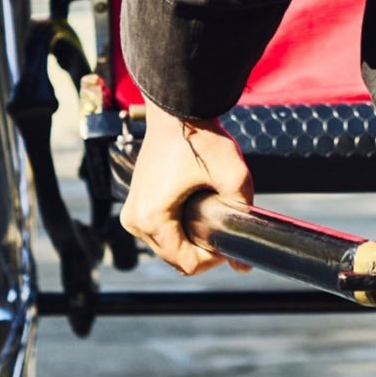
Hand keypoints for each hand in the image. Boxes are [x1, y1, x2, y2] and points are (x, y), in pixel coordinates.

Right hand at [120, 108, 254, 275]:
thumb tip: (244, 265)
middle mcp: (135, 221)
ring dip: (190, 240)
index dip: (214, 259)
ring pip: (167, 247)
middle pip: (175, 258)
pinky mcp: (135, 205)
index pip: (187, 264)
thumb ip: (243, 217)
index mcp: (152, 218)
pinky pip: (159, 233)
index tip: (229, 239)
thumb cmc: (200, 139)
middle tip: (224, 224)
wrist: (177, 111)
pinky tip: (194, 211)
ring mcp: (131, 213)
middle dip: (202, 249)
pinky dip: (178, 229)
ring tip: (209, 214)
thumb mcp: (234, 176)